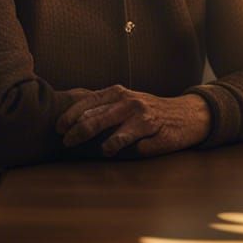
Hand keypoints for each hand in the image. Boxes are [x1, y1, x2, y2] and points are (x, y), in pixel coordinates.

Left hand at [56, 85, 210, 157]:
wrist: (184, 114)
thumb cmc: (146, 112)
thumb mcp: (124, 103)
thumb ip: (102, 108)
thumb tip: (71, 121)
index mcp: (116, 92)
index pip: (87, 102)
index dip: (70, 115)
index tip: (58, 128)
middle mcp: (127, 100)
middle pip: (96, 116)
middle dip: (78, 131)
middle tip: (67, 143)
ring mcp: (140, 114)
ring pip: (113, 128)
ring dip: (101, 141)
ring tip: (96, 150)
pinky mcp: (153, 129)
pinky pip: (134, 141)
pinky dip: (123, 147)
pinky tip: (115, 150)